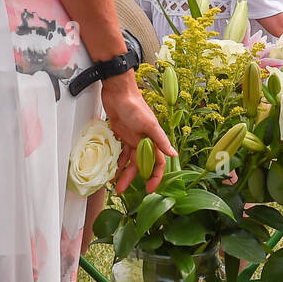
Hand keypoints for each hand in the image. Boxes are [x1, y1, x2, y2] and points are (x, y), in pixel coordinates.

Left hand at [101, 72, 176, 192]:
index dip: (155, 176)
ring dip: (120, 171)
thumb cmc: (134, 105)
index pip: (158, 162)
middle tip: (121, 190)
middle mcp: (142, 140)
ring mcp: (130, 137)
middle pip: (138, 165)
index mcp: (152, 139)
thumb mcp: (149, 124)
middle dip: (131, 178)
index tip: (149, 189)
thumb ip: (160, 139)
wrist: (118, 91)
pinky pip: (118, 151)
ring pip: (127, 160)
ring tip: (112, 182)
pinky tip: (108, 167)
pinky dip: (114, 159)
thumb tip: (174, 154)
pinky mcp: (120, 133)